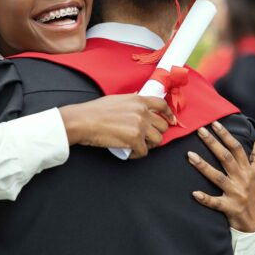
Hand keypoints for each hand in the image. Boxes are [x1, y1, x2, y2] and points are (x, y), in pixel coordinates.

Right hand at [59, 94, 174, 158]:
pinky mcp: (135, 140)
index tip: (171, 121)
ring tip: (137, 145)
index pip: (162, 105)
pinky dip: (137, 154)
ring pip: (157, 140)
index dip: (169, 114)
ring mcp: (140, 126)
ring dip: (149, 145)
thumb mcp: (117, 99)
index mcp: (138, 100)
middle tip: (146, 138)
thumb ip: (131, 102)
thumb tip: (139, 104)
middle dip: (156, 133)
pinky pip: (144, 152)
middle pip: (162, 126)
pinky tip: (128, 152)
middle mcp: (142, 112)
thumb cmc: (94, 111)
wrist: (83, 121)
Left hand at [187, 120, 254, 232]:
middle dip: (213, 143)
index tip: (214, 123)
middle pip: (226, 158)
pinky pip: (215, 203)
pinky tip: (194, 193)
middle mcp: (242, 179)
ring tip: (189, 155)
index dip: (226, 135)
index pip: (237, 148)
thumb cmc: (253, 193)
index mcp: (248, 170)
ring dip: (203, 166)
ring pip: (218, 178)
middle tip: (200, 131)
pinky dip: (205, 198)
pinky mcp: (230, 208)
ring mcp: (236, 193)